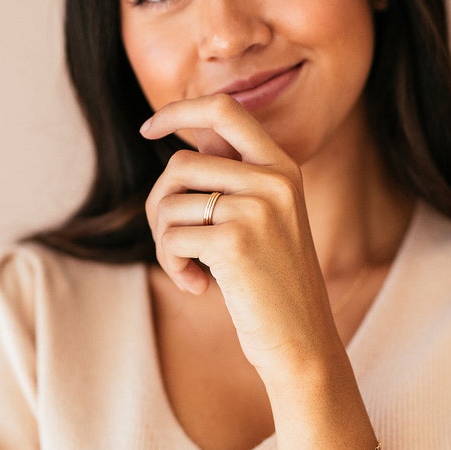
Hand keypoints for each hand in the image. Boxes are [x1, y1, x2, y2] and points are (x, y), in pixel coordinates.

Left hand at [142, 94, 341, 378]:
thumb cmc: (273, 284)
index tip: (148, 128)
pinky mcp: (236, 242)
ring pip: (170, 202)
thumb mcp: (264, 220)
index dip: (179, 111)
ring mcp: (258, 209)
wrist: (302, 339)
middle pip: (180, 164)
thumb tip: (181, 141)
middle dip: (159, 205)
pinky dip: (172, 266)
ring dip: (164, 241)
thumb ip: (232, 179)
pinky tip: (198, 287)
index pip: (225, 110)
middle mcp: (274, 180)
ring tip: (189, 269)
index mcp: (283, 168)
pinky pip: (171, 239)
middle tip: (171, 242)